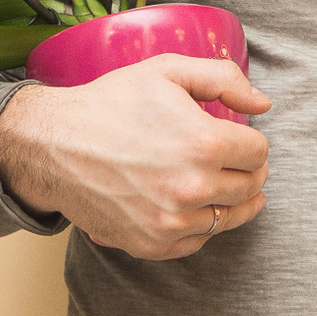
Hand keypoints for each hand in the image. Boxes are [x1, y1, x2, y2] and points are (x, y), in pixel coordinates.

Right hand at [0, 54, 271, 258]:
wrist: (54, 144)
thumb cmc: (110, 103)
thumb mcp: (168, 71)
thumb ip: (224, 80)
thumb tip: (263, 105)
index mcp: (204, 144)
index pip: (259, 153)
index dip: (251, 141)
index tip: (237, 138)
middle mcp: (193, 189)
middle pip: (250, 187)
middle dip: (246, 170)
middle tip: (231, 160)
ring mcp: (171, 223)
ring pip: (228, 218)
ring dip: (228, 199)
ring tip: (216, 182)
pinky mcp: (151, 244)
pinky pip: (196, 241)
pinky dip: (198, 224)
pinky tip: (189, 204)